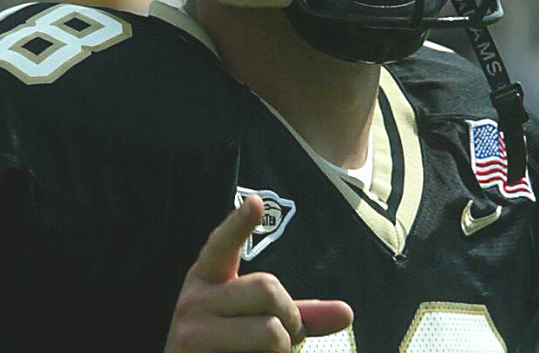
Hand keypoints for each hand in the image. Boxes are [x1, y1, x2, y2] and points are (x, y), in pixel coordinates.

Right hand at [165, 194, 353, 351]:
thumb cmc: (228, 349)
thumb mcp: (257, 324)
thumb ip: (299, 315)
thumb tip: (346, 313)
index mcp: (206, 279)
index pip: (222, 245)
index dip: (238, 224)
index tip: (255, 202)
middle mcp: (193, 299)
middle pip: (268, 289)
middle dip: (291, 320)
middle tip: (282, 340)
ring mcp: (191, 330)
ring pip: (271, 330)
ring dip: (282, 350)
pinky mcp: (196, 352)